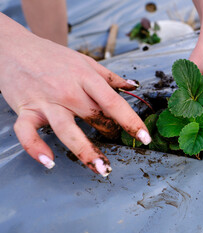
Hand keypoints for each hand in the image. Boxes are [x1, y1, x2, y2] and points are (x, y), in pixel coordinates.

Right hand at [0, 14, 150, 175]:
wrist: (13, 47)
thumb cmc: (53, 56)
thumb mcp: (85, 61)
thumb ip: (110, 76)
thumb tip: (134, 86)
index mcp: (85, 77)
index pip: (114, 103)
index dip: (131, 121)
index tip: (145, 137)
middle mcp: (67, 91)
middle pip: (95, 117)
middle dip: (111, 134)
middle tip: (120, 144)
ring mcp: (46, 102)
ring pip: (67, 130)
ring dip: (86, 152)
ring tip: (102, 169)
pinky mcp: (25, 110)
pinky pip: (28, 133)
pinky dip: (36, 148)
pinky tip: (50, 162)